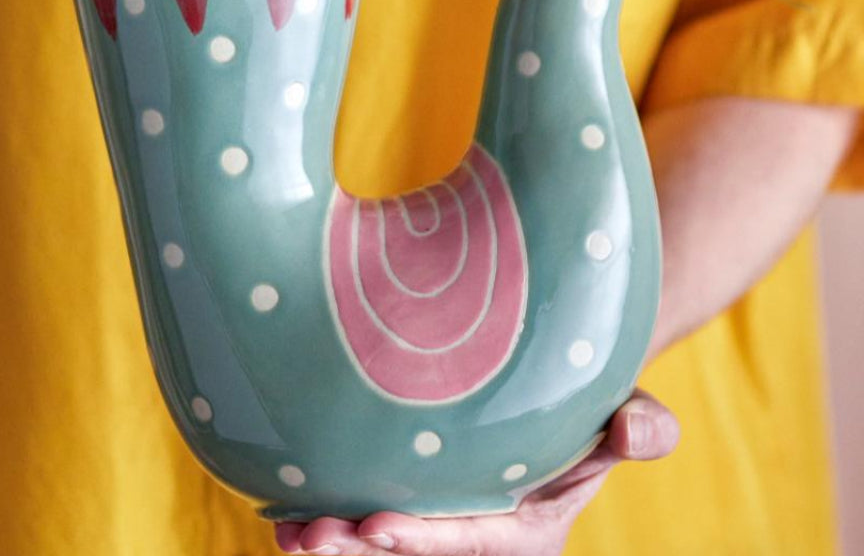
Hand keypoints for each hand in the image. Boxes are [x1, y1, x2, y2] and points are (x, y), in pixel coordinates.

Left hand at [274, 390, 678, 555]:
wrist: (563, 389)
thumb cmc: (598, 402)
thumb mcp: (630, 413)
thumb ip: (644, 429)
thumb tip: (632, 431)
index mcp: (529, 527)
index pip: (474, 539)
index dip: (425, 540)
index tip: (373, 528)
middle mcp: (479, 532)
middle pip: (416, 549)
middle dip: (360, 551)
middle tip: (308, 538)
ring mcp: (443, 515)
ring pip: (383, 541)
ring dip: (333, 541)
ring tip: (286, 531)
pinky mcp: (416, 493)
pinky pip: (370, 512)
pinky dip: (332, 513)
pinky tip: (285, 508)